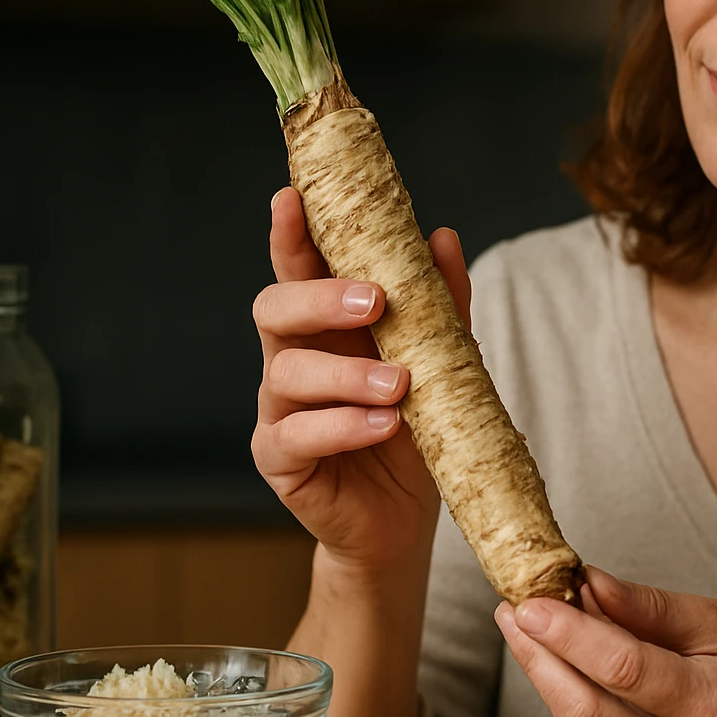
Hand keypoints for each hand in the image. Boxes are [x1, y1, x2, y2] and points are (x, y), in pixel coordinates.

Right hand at [251, 186, 471, 574]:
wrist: (404, 519)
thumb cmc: (417, 432)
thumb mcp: (440, 364)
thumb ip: (440, 304)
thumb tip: (442, 237)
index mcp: (325, 328)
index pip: (298, 270)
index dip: (290, 233)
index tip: (293, 196)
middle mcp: (292, 360)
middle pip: (274, 310)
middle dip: (319, 298)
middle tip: (373, 301)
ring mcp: (278, 411)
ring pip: (287, 374)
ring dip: (346, 375)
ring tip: (399, 386)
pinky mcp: (280, 460)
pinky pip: (297, 435)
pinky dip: (344, 425)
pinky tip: (385, 424)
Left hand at [495, 568, 716, 716]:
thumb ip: (653, 609)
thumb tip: (589, 583)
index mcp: (714, 706)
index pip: (622, 668)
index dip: (568, 633)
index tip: (530, 600)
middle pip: (585, 710)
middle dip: (538, 656)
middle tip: (511, 610)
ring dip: (545, 677)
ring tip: (525, 628)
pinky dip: (570, 700)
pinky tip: (557, 664)